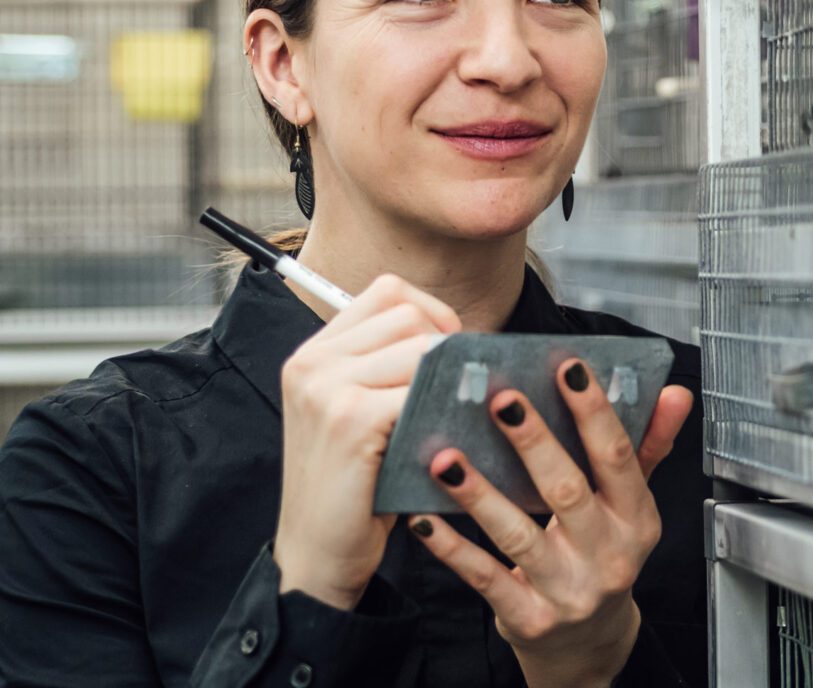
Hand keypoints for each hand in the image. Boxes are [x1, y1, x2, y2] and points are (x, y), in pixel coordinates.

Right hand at [273, 274, 460, 609]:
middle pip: (409, 314)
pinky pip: (419, 392)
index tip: (448, 352)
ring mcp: (326, 388)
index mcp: (315, 352)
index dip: (432, 313)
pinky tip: (437, 441)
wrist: (318, 554)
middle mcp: (313, 361)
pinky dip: (440, 414)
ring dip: (446, 383)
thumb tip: (466, 338)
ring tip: (445, 418)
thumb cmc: (353, 485)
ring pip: (421, 349)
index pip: (388, 291)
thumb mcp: (359, 411)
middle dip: (446, 348)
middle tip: (454, 392)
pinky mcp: (349, 419)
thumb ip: (389, 367)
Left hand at [409, 358, 693, 687]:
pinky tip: (423, 518)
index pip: (617, 458)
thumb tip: (674, 393)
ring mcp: (566, 591)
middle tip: (501, 399)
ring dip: (480, 494)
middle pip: (567, 492)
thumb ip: (648, 445)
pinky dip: (451, 548)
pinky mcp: (527, 618)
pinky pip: (484, 578)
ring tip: (446, 458)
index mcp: (636, 519)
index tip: (568, 369)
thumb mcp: (633, 505)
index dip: (594, 411)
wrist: (587, 643)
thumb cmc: (604, 555)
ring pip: (518, 536)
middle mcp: (607, 556)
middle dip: (534, 442)